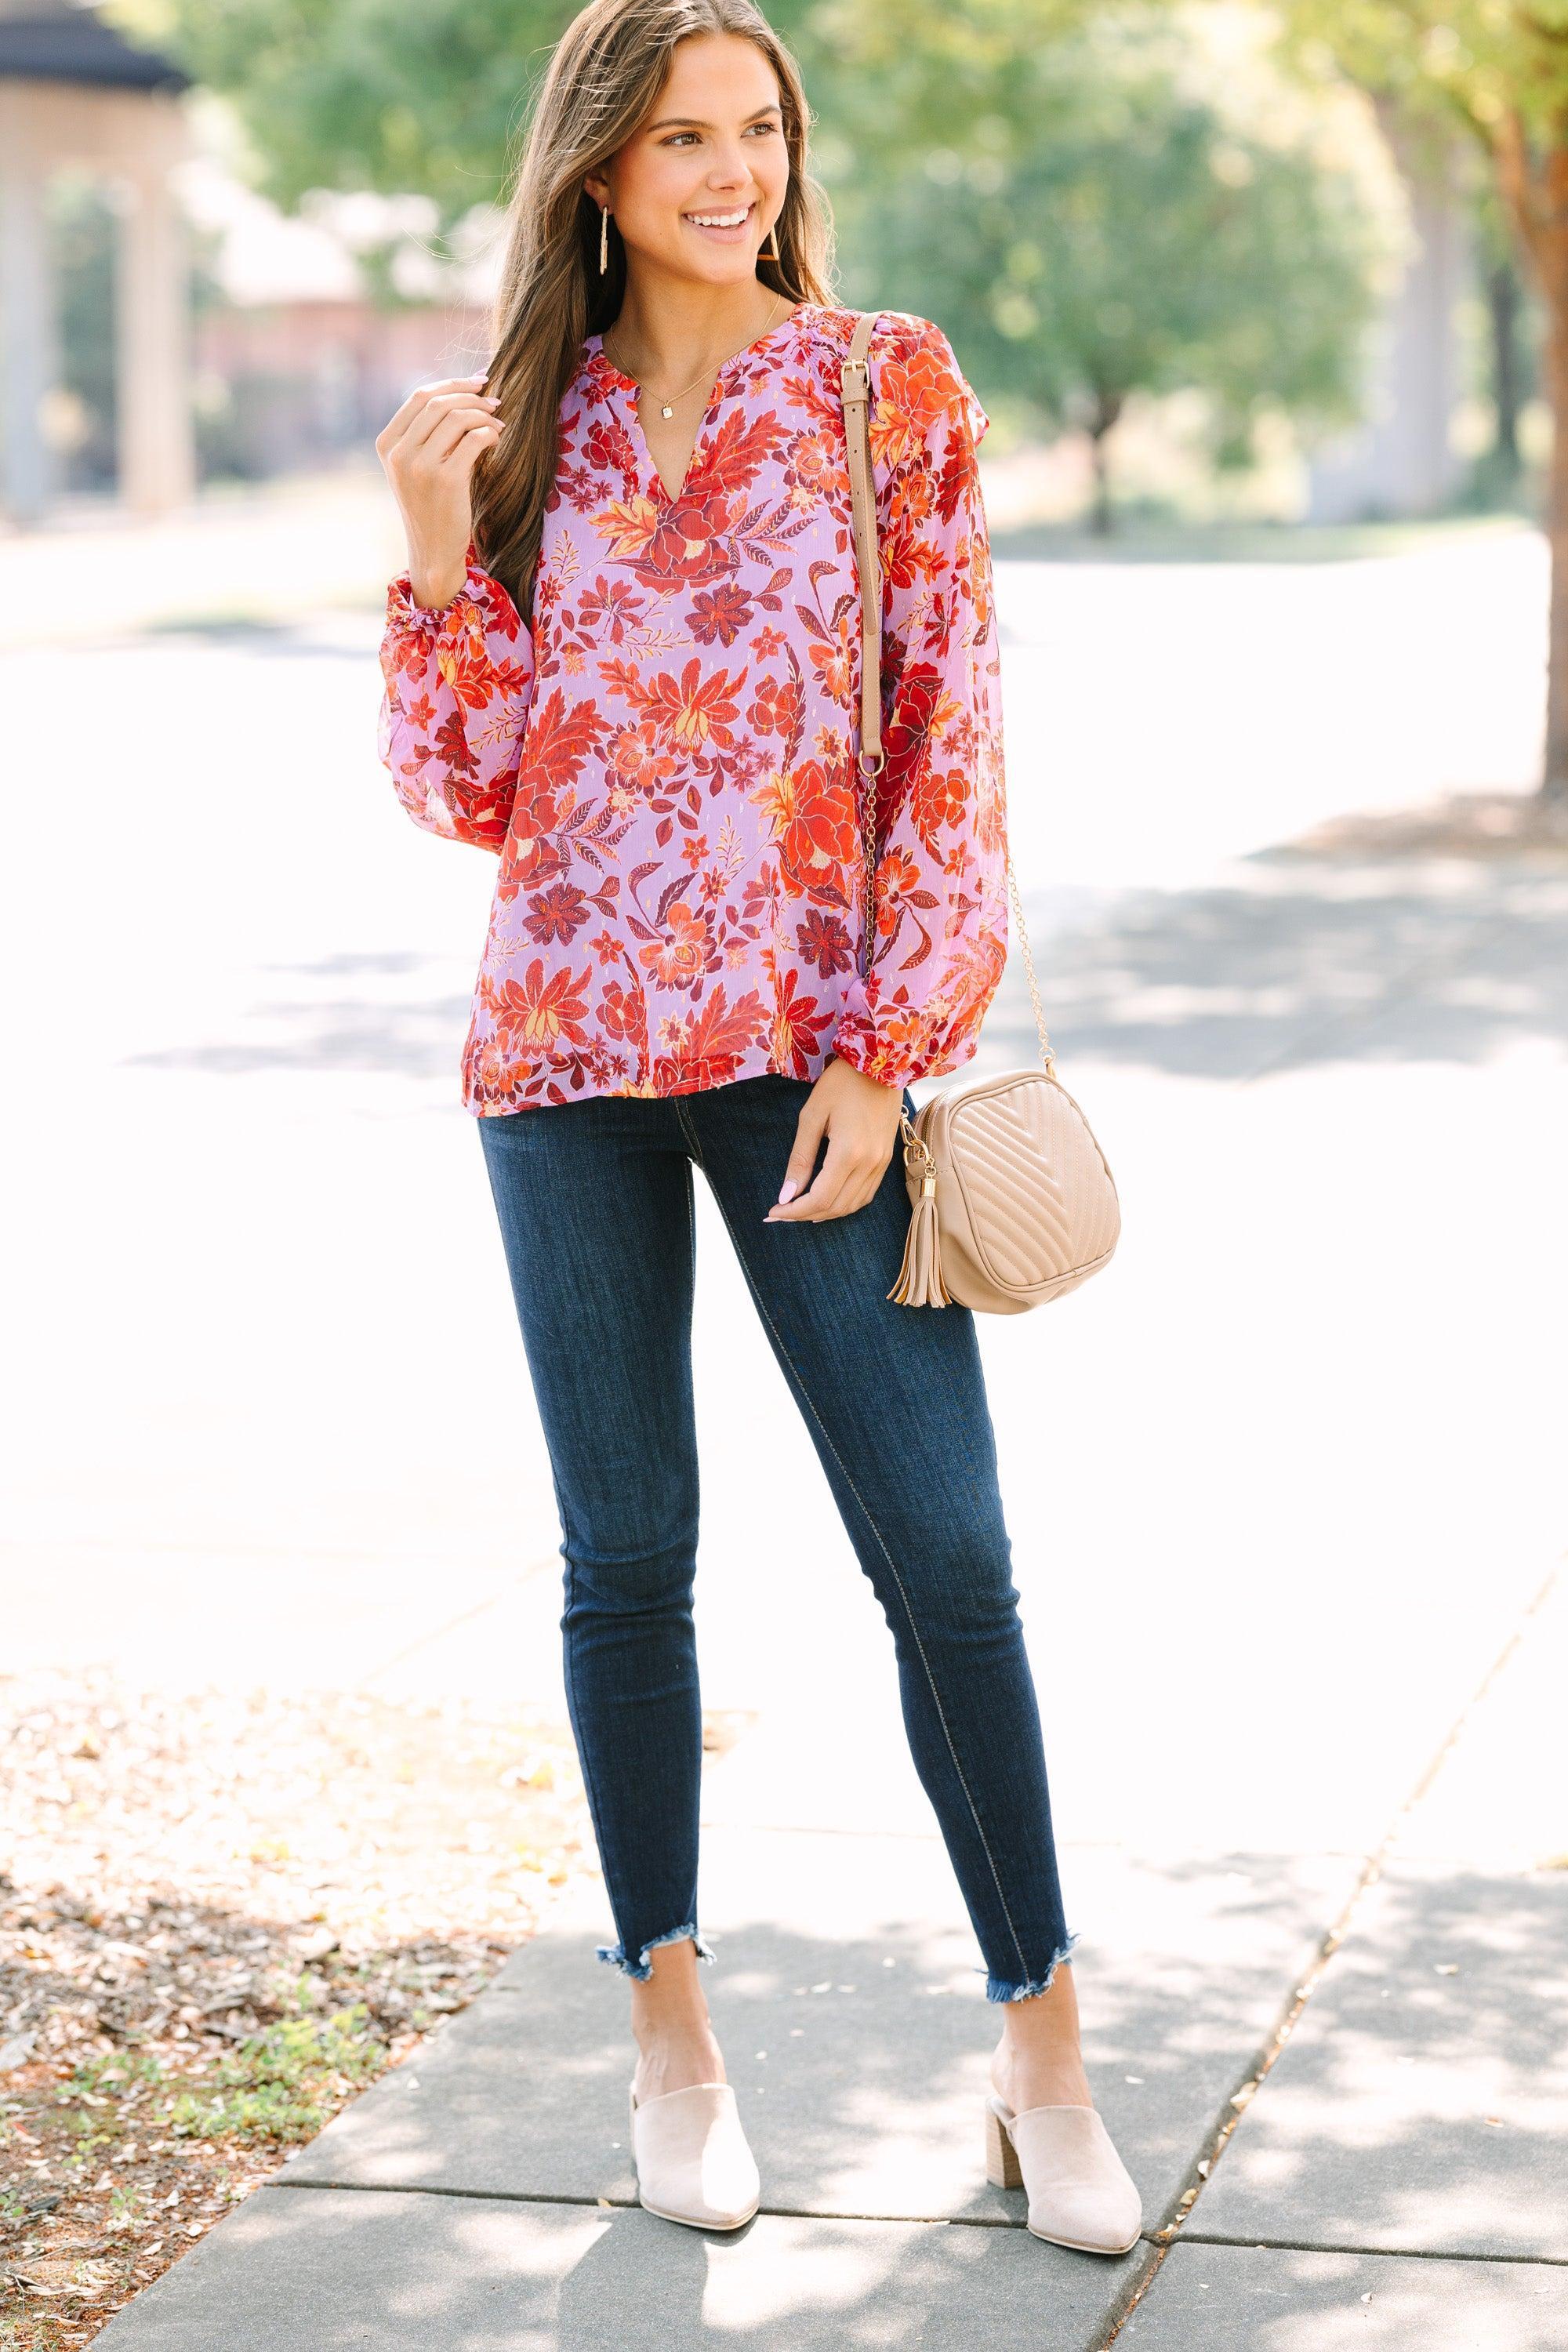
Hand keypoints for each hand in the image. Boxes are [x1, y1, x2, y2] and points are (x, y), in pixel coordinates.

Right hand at [375, 373, 505, 609]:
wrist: (432, 551)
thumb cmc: (430, 506)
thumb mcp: (414, 467)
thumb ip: (425, 434)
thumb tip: (459, 393)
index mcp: (387, 444)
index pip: (420, 397)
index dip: (453, 383)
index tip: (479, 383)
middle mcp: (399, 453)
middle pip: (439, 402)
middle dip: (472, 396)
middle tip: (495, 403)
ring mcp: (419, 467)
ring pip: (457, 417)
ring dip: (484, 415)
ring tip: (498, 425)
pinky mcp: (445, 481)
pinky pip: (473, 440)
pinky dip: (489, 434)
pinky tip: (496, 441)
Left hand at [764, 1058, 904, 1223]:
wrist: (882, 1063)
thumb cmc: (841, 1083)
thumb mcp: (812, 1116)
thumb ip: (800, 1159)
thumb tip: (786, 1194)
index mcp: (848, 1153)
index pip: (819, 1198)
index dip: (794, 1212)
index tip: (773, 1212)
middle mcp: (869, 1164)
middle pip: (835, 1207)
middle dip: (804, 1215)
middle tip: (781, 1212)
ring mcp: (881, 1163)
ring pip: (852, 1205)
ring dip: (825, 1213)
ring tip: (801, 1209)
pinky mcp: (887, 1159)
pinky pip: (866, 1194)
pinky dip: (845, 1204)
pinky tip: (828, 1199)